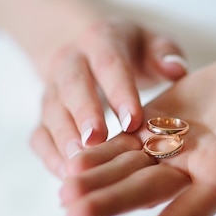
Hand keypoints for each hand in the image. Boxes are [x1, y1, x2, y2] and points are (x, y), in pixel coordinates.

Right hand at [29, 18, 187, 178]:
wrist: (83, 49)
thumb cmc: (129, 51)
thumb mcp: (149, 41)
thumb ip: (163, 52)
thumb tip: (176, 69)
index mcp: (101, 41)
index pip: (110, 64)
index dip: (119, 91)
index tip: (133, 120)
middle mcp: (71, 62)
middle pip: (73, 85)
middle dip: (84, 113)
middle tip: (96, 140)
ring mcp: (52, 89)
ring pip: (52, 112)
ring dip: (64, 138)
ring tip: (79, 163)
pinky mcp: (44, 115)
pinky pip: (40, 135)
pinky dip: (50, 156)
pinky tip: (68, 174)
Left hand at [60, 58, 215, 215]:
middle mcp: (188, 175)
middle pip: (142, 195)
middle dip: (107, 206)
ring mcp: (168, 151)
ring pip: (125, 171)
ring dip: (94, 182)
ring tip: (62, 192)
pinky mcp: (155, 126)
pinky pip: (122, 141)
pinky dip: (98, 152)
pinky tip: (70, 160)